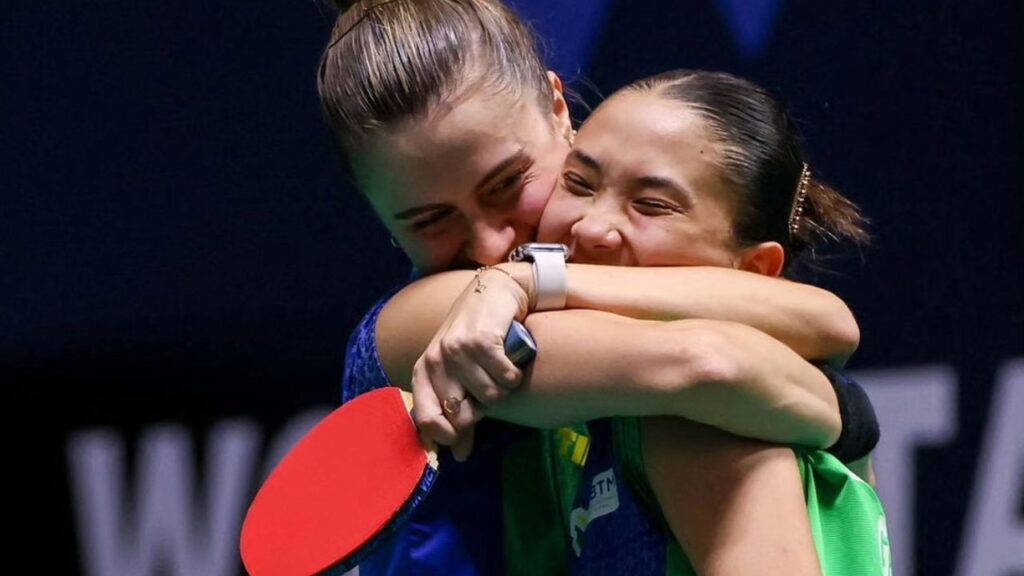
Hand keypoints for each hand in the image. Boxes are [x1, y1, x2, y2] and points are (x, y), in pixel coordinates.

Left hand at [411, 265, 531, 459]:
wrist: (496, 293)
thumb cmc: (477, 338)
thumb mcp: (461, 375)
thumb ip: (459, 416)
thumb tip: (460, 456)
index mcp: (424, 372)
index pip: (424, 420)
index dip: (447, 434)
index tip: (465, 434)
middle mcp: (435, 360)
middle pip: (463, 414)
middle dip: (484, 407)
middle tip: (490, 384)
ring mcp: (455, 349)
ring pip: (490, 397)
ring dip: (503, 387)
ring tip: (500, 367)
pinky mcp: (479, 340)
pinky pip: (505, 378)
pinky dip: (514, 373)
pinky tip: (511, 358)